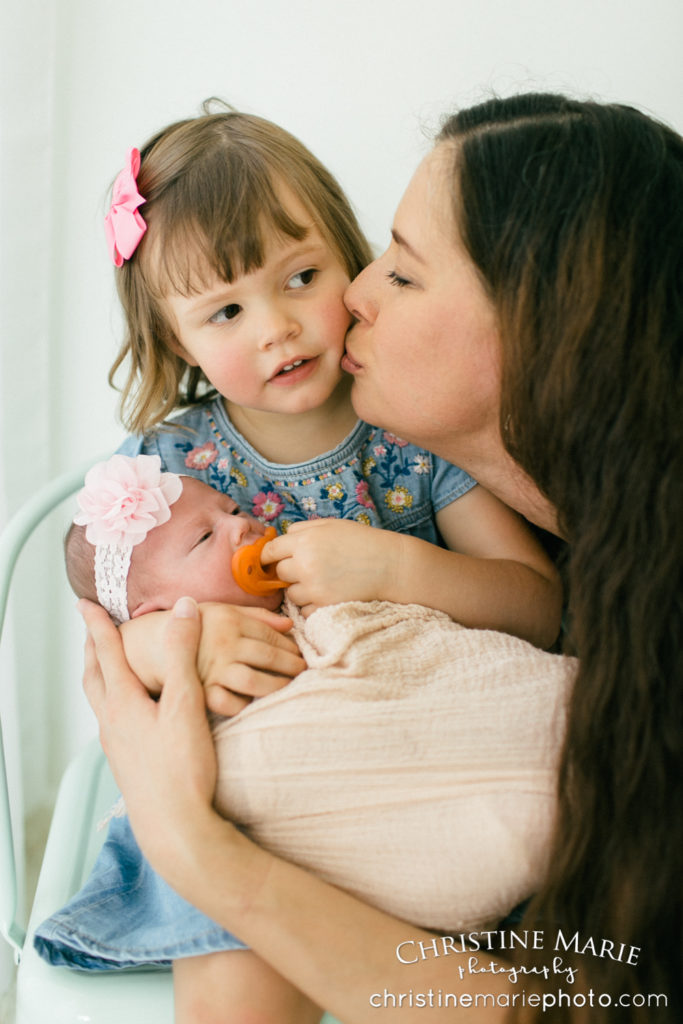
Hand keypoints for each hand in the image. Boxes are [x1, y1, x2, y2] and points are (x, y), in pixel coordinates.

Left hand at [80, 597, 218, 870]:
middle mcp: (112, 722)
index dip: (98, 625)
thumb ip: (183, 653)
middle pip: (93, 677)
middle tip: (90, 632)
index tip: (85, 605)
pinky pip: (110, 720)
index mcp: (123, 703)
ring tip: (106, 667)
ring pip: (99, 701)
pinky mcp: (126, 763)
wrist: (174, 827)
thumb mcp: (186, 702)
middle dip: (91, 650)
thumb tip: (184, 609)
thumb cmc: (181, 768)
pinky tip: (129, 712)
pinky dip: (112, 701)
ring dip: (99, 676)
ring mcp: (117, 745)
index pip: (107, 652)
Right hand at [196, 603, 305, 715]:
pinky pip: (230, 704)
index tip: (301, 655)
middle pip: (268, 658)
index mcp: (230, 621)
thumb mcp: (224, 611)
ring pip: (254, 682)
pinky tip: (254, 702)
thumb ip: (258, 616)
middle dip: (291, 667)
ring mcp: (212, 670)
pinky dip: (245, 705)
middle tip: (302, 672)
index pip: (270, 636)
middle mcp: (223, 645)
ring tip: (286, 687)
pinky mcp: (202, 692)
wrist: (156, 644)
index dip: (290, 647)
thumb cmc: (198, 626)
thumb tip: (290, 627)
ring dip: (276, 687)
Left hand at [262, 519, 401, 615]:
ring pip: (290, 594)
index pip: (270, 550)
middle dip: (288, 572)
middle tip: (306, 569)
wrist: (392, 566)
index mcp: (305, 541)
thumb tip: (280, 538)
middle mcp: (305, 564)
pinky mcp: (324, 606)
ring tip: (320, 582)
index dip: (269, 556)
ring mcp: (314, 588)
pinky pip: (304, 611)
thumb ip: (303, 529)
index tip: (272, 560)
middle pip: (279, 573)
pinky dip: (312, 606)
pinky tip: (328, 595)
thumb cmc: (363, 542)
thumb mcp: (332, 525)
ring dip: (300, 590)